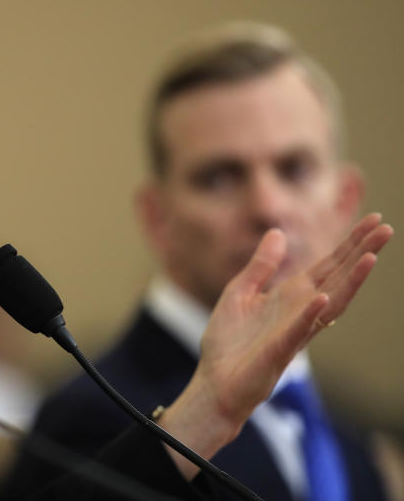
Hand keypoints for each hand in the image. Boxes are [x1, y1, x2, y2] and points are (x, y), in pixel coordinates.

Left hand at [158, 213, 392, 477]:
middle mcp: (301, 310)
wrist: (215, 383)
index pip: (328, 265)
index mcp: (291, 295)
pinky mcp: (279, 350)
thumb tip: (278, 232)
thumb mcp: (240, 292)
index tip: (373, 219)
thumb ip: (261, 265)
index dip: (350, 243)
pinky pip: (300, 330)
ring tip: (371, 257)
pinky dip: (312, 314)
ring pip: (331, 302)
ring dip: (351, 281)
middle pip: (338, 277)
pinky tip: (324, 298)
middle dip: (361, 253)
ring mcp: (294, 330)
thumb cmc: (228, 342)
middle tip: (386, 228)